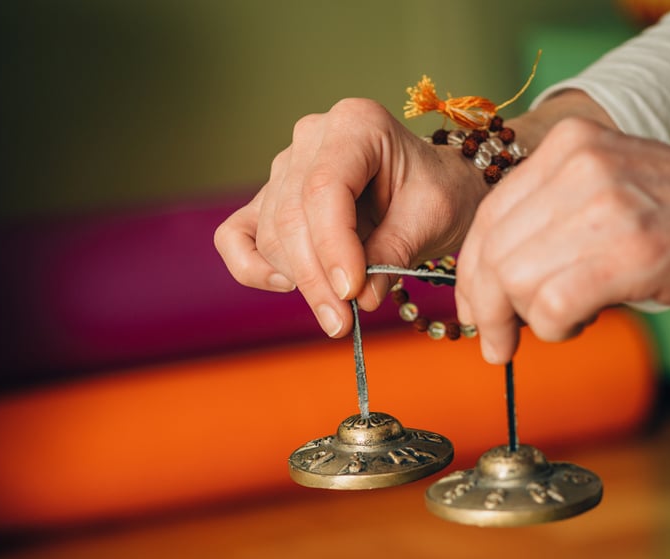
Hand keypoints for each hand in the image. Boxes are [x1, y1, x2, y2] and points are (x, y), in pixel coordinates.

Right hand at [214, 97, 484, 338]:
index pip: (324, 188)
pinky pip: (235, 237)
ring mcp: (283, 169)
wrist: (428, 191)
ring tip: (339, 310)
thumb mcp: (432, 217)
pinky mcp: (267, 202)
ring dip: (300, 282)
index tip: (352, 294)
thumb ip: (394, 253)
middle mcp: (311, 139)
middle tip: (342, 323)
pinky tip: (285, 287)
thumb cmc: (435, 193)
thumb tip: (359, 298)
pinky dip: (251, 267)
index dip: (333, 247)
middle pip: (291, 217)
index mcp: (355, 124)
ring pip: (271, 235)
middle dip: (316, 278)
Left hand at [455, 116, 669, 363]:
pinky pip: (550, 307)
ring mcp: (607, 205)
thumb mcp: (606, 195)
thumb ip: (547, 222)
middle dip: (488, 310)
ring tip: (564, 321)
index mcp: (571, 146)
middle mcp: (582, 166)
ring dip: (528, 320)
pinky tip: (580, 324)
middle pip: (493, 253)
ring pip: (514, 281)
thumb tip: (484, 284)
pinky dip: (556, 330)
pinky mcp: (630, 252)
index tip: (475, 312)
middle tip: (499, 344)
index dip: (470, 276)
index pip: (488, 218)